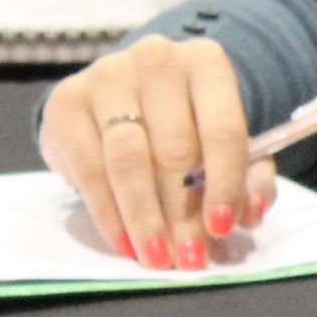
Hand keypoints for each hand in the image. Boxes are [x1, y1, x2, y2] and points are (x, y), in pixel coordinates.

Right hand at [36, 34, 277, 269]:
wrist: (123, 94)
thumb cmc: (185, 123)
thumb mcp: (225, 143)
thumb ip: (249, 178)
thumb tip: (249, 213)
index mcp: (205, 63)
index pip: (222, 128)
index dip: (224, 183)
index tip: (221, 228)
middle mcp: (155, 59)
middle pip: (172, 149)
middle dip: (182, 213)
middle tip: (187, 257)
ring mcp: (106, 77)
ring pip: (126, 160)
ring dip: (144, 217)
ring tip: (156, 255)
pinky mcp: (66, 102)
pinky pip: (87, 169)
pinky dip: (108, 213)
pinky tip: (124, 242)